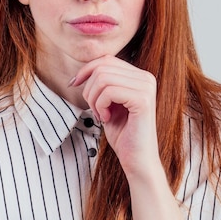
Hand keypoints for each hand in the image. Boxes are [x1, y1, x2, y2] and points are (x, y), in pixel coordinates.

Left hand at [72, 55, 159, 178]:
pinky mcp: (143, 100)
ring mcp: (146, 87)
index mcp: (140, 76)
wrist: (137, 160)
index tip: (74, 84)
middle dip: (89, 89)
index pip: (106, 59)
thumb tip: (83, 69)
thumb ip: (103, 83)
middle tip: (94, 110)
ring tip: (101, 115)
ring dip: (94, 99)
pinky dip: (100, 105)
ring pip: (103, 78)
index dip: (86, 70)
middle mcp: (146, 78)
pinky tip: (106, 119)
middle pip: (103, 67)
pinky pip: (109, 91)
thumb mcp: (109, 103)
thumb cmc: (122, 134)